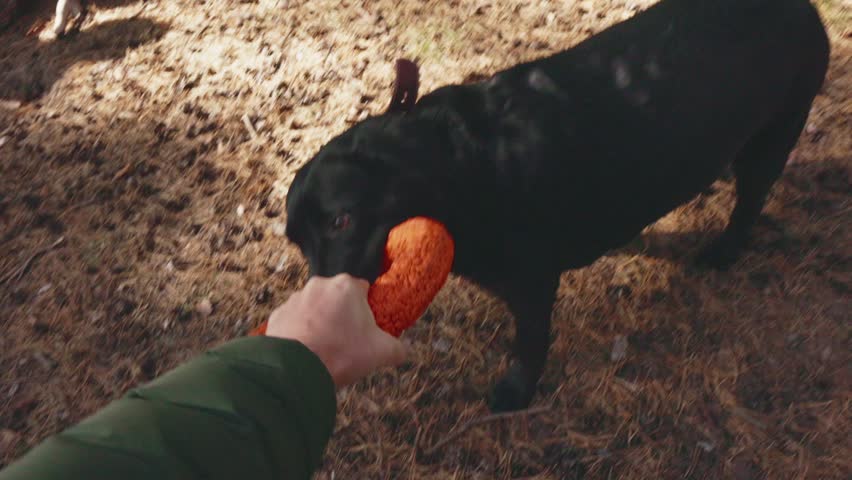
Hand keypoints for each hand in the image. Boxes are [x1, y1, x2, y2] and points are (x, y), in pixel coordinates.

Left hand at [266, 274, 407, 387]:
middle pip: (337, 298)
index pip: (363, 290)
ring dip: (320, 322)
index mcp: (346, 286)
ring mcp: (296, 298)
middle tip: (346, 341)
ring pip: (315, 308)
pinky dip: (300, 332)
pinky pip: (295, 320)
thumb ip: (397, 349)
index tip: (365, 328)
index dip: (366, 309)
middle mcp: (319, 285)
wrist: (296, 370)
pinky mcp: (279, 314)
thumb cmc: (340, 354)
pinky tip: (306, 350)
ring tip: (324, 349)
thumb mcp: (380, 353)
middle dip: (342, 315)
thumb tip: (403, 352)